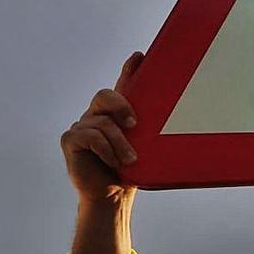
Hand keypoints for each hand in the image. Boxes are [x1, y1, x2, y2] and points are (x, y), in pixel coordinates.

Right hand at [60, 52, 143, 203]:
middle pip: (105, 96)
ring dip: (119, 143)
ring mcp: (82, 126)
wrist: (111, 196)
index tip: (140, 57)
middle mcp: (98, 115)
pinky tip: (113, 161)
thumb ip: (152, 133)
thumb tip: (181, 120)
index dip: (130, 69)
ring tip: (131, 160)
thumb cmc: (130, 172)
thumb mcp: (145, 149)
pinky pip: (89, 136)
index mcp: (117, 114)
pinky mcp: (71, 140)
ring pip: (102, 122)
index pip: (123, 85)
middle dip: (121, 105)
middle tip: (135, 124)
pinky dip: (105, 149)